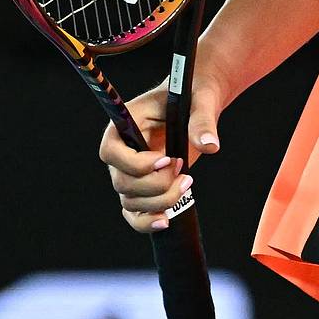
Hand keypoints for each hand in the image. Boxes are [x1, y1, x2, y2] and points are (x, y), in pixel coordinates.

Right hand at [98, 70, 228, 233]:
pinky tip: (166, 220)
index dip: (135, 163)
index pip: (110, 152)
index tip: (167, 158)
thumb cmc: (193, 96)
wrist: (197, 104)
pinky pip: (134, 214)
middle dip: (156, 184)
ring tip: (187, 182)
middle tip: (182, 168)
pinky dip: (147, 222)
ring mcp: (130, 172)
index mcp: (124, 124)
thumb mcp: (200, 100)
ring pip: (131, 201)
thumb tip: (208, 146)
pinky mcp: (143, 187)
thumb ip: (202, 121)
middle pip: (122, 182)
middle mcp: (122, 151)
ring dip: (160, 200)